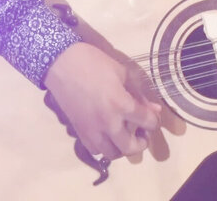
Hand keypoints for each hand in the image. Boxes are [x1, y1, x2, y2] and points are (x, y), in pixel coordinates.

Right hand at [43, 42, 162, 159]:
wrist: (61, 64)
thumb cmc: (94, 63)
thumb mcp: (123, 73)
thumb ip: (139, 94)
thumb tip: (155, 109)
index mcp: (121, 104)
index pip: (148, 122)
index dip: (155, 121)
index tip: (152, 116)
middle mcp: (108, 123)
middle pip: (131, 148)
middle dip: (142, 143)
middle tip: (142, 132)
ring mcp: (92, 131)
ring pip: (112, 154)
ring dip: (122, 148)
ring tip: (124, 135)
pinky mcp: (79, 132)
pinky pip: (95, 150)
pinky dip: (104, 147)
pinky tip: (107, 135)